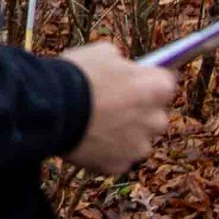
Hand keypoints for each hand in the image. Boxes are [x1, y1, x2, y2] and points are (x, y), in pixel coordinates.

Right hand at [57, 43, 178, 175]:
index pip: (165, 83)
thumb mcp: (103, 53)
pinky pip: (116, 158)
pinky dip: (104, 152)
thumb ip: (122, 63)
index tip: (135, 83)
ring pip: (136, 141)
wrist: (52, 108)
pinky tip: (86, 141)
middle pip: (154, 117)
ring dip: (123, 135)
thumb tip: (123, 68)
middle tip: (112, 106)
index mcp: (158, 88)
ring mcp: (138, 147)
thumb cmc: (79, 75)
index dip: (146, 82)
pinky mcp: (119, 166)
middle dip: (138, 113)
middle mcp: (156, 120)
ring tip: (94, 127)